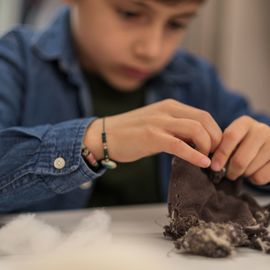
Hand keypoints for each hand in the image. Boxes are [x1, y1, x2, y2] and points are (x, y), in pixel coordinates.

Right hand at [84, 99, 221, 167]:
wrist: (104, 135)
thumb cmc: (131, 132)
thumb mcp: (157, 124)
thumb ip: (175, 129)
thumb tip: (196, 142)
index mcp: (170, 106)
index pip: (203, 115)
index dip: (215, 132)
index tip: (215, 148)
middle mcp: (167, 110)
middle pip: (205, 120)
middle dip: (215, 140)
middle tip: (215, 156)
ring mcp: (159, 122)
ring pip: (196, 130)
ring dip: (207, 147)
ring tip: (206, 161)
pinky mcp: (151, 137)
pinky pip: (179, 145)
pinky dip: (194, 155)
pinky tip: (203, 163)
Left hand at [211, 116, 269, 184]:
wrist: (267, 147)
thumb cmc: (242, 144)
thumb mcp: (232, 139)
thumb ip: (221, 146)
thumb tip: (210, 163)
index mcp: (245, 123)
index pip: (231, 137)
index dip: (221, 154)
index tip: (214, 166)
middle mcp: (261, 130)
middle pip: (239, 158)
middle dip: (230, 170)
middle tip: (227, 174)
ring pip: (249, 169)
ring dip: (241, 174)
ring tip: (241, 170)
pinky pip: (260, 177)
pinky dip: (253, 179)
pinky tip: (254, 172)